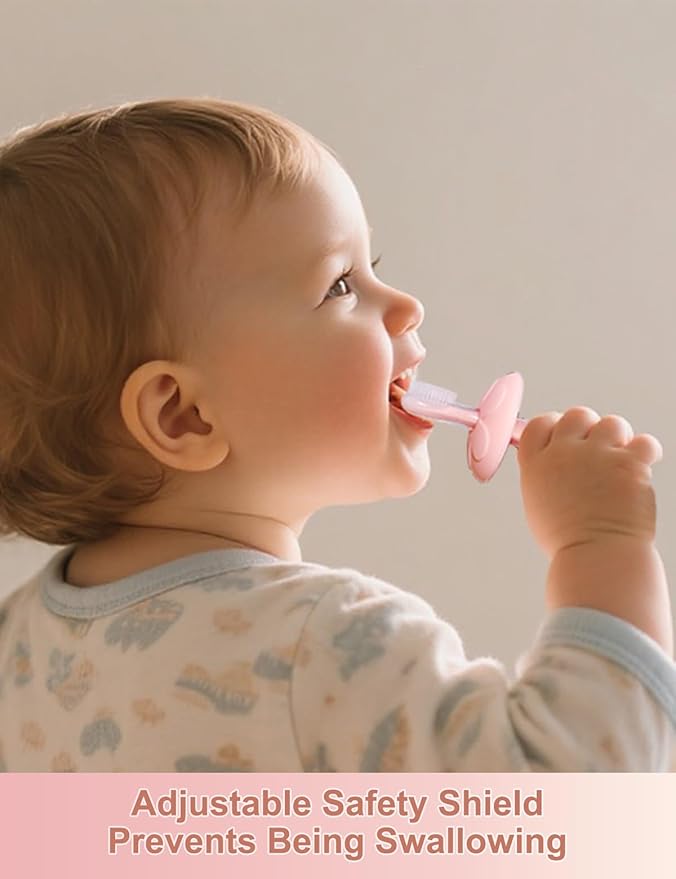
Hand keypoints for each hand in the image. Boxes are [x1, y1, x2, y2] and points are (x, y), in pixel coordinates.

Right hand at [517, 407, 661, 558]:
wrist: (596, 557)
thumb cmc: (569, 542)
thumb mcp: (539, 506)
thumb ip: (545, 477)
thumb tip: (555, 464)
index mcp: (537, 464)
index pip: (539, 423)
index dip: (555, 424)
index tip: (566, 432)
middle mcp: (564, 454)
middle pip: (577, 415)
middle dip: (590, 427)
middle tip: (599, 448)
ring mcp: (597, 456)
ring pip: (612, 424)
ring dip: (619, 439)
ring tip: (621, 463)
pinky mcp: (628, 463)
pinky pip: (644, 442)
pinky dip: (646, 452)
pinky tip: (644, 465)